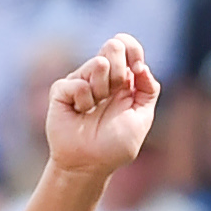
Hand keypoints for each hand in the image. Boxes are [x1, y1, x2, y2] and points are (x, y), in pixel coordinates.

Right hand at [45, 36, 159, 181]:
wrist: (89, 165)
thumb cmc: (114, 146)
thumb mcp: (142, 118)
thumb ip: (149, 91)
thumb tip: (141, 67)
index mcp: (122, 80)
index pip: (127, 47)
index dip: (133, 48)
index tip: (136, 67)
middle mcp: (101, 76)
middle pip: (113, 46)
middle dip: (120, 70)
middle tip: (114, 93)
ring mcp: (80, 80)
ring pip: (99, 63)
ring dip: (103, 90)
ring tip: (95, 109)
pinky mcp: (62, 89)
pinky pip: (79, 83)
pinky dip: (84, 101)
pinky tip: (79, 113)